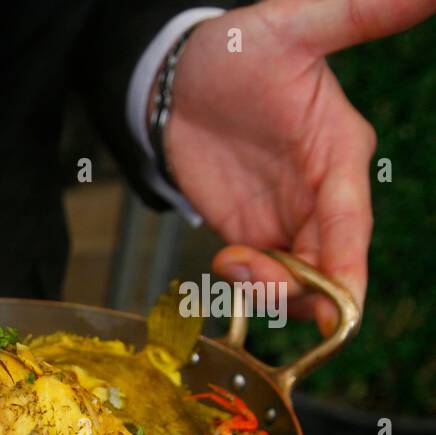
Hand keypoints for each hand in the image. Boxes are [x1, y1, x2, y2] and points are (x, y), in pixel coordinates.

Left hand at [165, 0, 435, 332]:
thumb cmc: (240, 49)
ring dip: (271, 291)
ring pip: (299, 281)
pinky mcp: (251, 235)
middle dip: (303, 289)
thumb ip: (358, 15)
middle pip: (330, 263)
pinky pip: (262, 280)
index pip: (351, 219)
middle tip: (252, 276)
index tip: (340, 301)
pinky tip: (222, 262)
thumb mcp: (293, 24)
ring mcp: (287, 219)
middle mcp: (322, 194)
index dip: (346, 263)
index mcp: (341, 153)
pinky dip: (247, 287)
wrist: (180, 78)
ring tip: (230, 263)